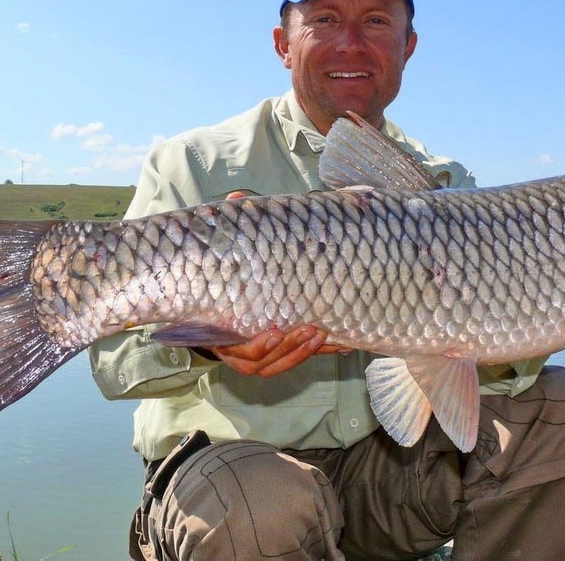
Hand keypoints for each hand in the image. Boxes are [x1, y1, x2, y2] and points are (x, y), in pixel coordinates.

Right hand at [215, 192, 348, 375]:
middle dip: (288, 349)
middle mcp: (237, 347)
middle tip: (311, 330)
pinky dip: (321, 352)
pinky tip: (344, 342)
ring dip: (302, 352)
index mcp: (220, 329)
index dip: (258, 345)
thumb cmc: (225, 273)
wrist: (222, 292)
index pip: (238, 348)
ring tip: (323, 334)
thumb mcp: (229, 253)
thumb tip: (235, 200)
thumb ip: (232, 231)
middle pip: (262, 362)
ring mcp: (260, 352)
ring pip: (279, 364)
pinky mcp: (281, 350)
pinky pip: (299, 357)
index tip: (274, 331)